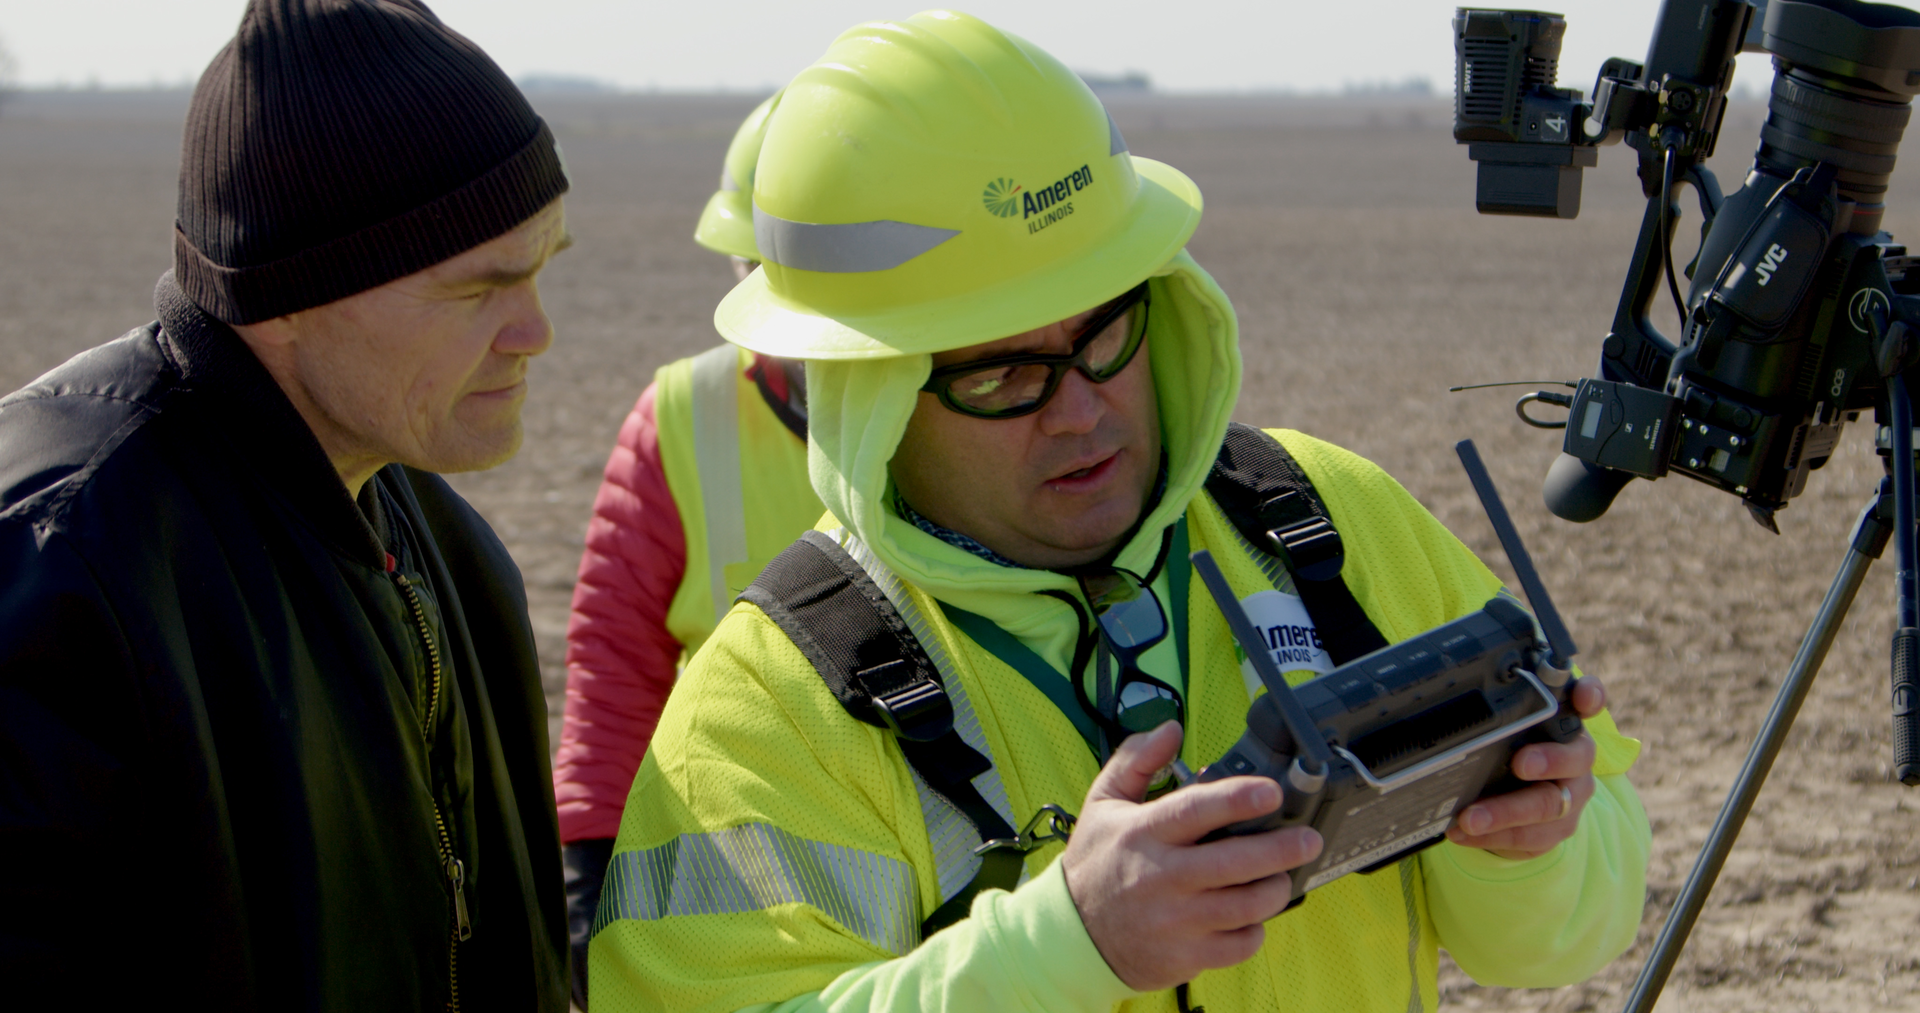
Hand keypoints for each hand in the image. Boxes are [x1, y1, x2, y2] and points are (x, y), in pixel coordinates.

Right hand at [1060, 721, 1323, 991]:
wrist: (1073, 934)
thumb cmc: (1096, 863)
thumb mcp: (1103, 802)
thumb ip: (1136, 759)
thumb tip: (1170, 728)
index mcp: (1144, 833)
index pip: (1196, 810)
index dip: (1238, 798)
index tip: (1272, 792)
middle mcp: (1162, 877)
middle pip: (1235, 863)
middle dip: (1282, 849)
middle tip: (1307, 838)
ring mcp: (1176, 920)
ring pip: (1247, 906)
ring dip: (1275, 889)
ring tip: (1279, 876)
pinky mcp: (1186, 955)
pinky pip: (1241, 944)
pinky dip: (1256, 928)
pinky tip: (1249, 913)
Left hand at [1445, 676, 1609, 859]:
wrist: (1521, 800)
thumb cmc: (1511, 749)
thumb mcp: (1505, 728)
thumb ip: (1496, 709)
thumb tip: (1453, 685)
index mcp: (1567, 723)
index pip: (1588, 699)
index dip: (1589, 695)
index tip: (1581, 698)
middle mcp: (1577, 760)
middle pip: (1573, 759)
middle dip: (1548, 760)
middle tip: (1521, 763)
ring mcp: (1570, 799)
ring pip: (1546, 807)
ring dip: (1505, 813)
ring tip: (1468, 818)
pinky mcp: (1554, 831)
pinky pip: (1527, 838)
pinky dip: (1491, 837)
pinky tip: (1461, 833)